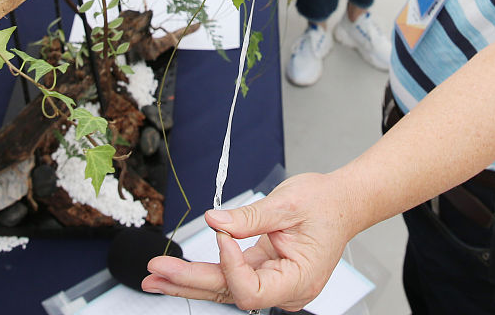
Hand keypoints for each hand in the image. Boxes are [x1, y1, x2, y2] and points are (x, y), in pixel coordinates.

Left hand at [141, 173, 351, 311]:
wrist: (341, 202)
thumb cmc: (325, 204)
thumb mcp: (287, 204)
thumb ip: (249, 217)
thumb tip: (214, 222)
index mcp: (299, 280)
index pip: (252, 290)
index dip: (230, 267)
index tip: (222, 235)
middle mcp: (284, 290)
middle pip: (230, 292)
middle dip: (190, 280)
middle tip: (156, 271)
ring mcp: (271, 283)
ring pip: (223, 287)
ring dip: (186, 281)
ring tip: (152, 277)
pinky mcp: (260, 271)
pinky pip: (226, 276)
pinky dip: (200, 272)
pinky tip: (172, 273)